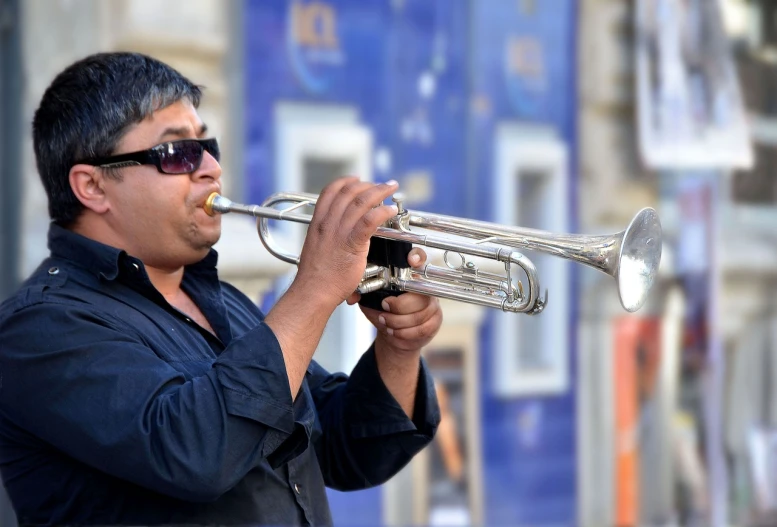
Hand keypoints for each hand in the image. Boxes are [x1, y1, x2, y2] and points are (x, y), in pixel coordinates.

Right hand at [293, 177, 398, 309]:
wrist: (313, 291)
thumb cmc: (316, 276)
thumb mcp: (317, 247)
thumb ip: (327, 237)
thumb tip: (338, 235)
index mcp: (318, 222)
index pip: (330, 191)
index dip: (346, 181)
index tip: (358, 179)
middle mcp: (328, 223)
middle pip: (349, 192)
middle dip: (369, 184)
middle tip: (382, 185)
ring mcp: (339, 232)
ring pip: (361, 201)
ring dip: (380, 191)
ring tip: (391, 188)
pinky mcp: (352, 243)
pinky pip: (369, 220)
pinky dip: (382, 211)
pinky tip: (391, 210)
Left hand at [359, 248, 442, 353]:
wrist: (393, 335)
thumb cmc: (382, 312)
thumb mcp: (370, 299)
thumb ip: (366, 291)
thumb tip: (353, 291)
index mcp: (408, 276)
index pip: (418, 259)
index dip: (417, 258)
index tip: (410, 260)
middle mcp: (424, 286)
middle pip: (418, 294)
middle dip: (398, 306)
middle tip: (384, 308)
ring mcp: (432, 303)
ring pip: (419, 314)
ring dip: (398, 322)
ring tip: (385, 323)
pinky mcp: (436, 320)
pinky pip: (422, 328)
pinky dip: (405, 333)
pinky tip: (395, 332)